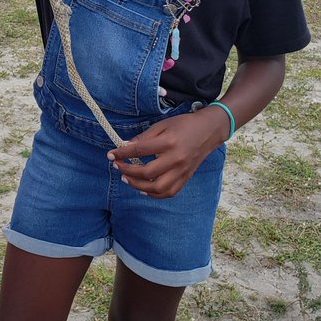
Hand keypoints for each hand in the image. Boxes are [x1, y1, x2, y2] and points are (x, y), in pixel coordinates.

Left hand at [107, 109, 227, 198]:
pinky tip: (143, 189)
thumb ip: (144, 138)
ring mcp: (182, 171)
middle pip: (147, 172)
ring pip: (157, 188)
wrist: (209, 131)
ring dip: (138, 186)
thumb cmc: (184, 125)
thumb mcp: (162, 125)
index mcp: (169, 142)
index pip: (140, 150)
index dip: (122, 153)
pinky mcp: (186, 178)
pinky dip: (154, 194)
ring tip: (127, 179)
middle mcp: (176, 159)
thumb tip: (125, 147)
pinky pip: (169, 192)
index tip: (111, 154)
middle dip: (128, 171)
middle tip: (118, 167)